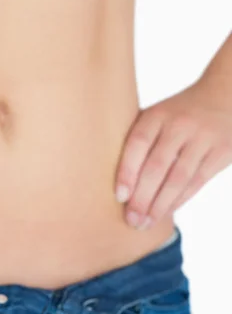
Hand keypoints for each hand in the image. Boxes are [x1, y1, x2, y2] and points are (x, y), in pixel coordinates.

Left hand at [116, 81, 231, 229]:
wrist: (223, 96)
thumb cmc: (175, 113)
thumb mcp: (155, 114)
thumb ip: (135, 136)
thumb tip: (100, 170)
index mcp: (157, 115)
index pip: (137, 144)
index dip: (127, 171)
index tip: (118, 196)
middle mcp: (180, 126)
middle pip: (157, 166)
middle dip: (142, 197)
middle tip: (130, 219)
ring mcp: (202, 139)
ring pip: (179, 179)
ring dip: (160, 205)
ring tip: (144, 222)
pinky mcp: (221, 152)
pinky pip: (197, 182)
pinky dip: (179, 200)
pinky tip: (165, 212)